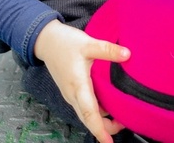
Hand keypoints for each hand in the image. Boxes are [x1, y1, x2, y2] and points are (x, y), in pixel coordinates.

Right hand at [34, 19, 129, 142]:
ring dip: (101, 119)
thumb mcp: (87, 43)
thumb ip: (107, 50)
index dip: (100, 130)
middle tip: (125, 122)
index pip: (89, 114)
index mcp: (78, 85)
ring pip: (86, 114)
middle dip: (106, 127)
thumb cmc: (64, 42)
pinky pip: (83, 107)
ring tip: (120, 113)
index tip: (108, 142)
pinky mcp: (70, 91)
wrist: (45, 40)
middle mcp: (72, 94)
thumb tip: (127, 54)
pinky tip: (107, 102)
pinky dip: (96, 111)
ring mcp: (70, 94)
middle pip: (89, 119)